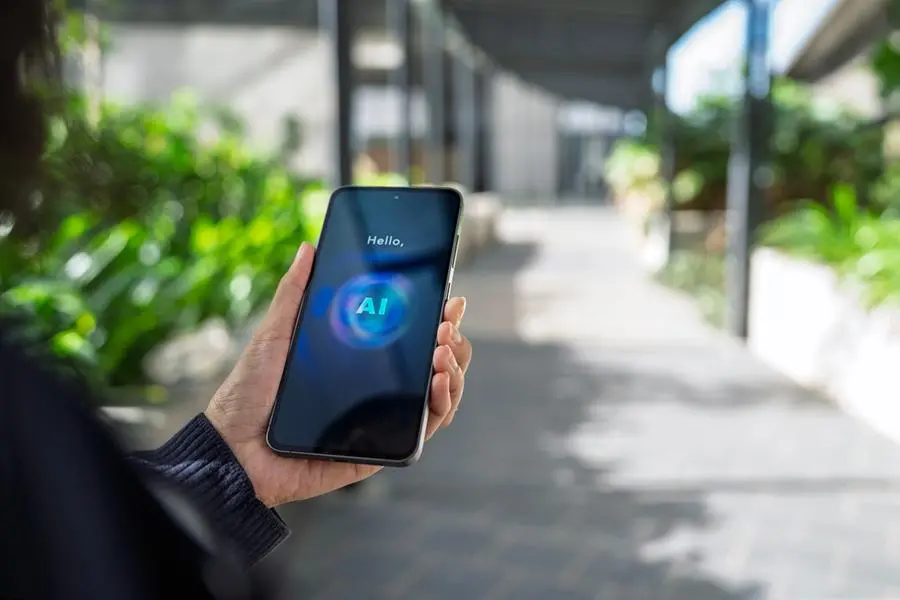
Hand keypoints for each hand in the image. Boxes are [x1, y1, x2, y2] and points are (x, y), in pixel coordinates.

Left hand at [204, 243, 472, 506]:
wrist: (233, 447)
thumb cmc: (248, 393)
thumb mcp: (275, 334)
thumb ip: (295, 292)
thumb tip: (309, 248)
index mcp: (358, 362)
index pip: (410, 338)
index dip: (437, 319)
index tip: (450, 299)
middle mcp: (376, 390)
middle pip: (434, 365)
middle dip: (452, 342)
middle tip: (446, 325)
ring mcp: (380, 419)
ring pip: (439, 397)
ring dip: (454, 370)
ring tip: (442, 353)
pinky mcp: (379, 449)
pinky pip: (423, 431)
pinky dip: (442, 405)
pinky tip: (438, 383)